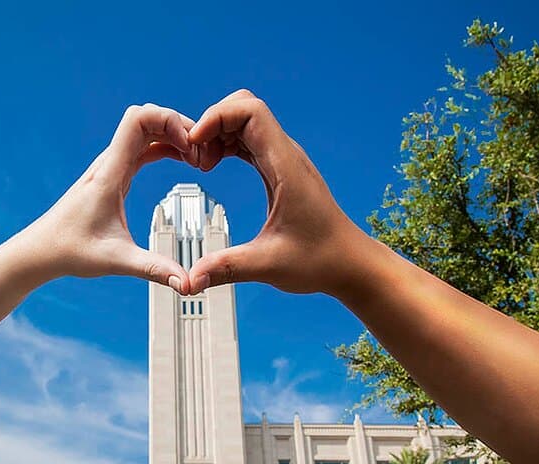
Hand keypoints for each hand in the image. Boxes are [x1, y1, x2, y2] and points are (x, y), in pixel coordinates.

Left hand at [32, 104, 194, 293]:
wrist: (41, 251)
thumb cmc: (71, 251)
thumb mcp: (117, 261)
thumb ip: (154, 270)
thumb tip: (188, 285)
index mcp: (109, 173)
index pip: (138, 120)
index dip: (168, 121)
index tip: (189, 146)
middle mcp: (109, 163)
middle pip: (146, 117)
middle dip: (178, 125)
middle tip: (202, 152)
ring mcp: (111, 167)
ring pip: (145, 130)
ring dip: (173, 134)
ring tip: (197, 158)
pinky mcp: (113, 176)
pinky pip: (143, 148)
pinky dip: (165, 146)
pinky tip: (182, 160)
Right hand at [185, 90, 363, 295]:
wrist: (349, 263)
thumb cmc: (319, 260)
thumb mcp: (268, 266)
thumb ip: (226, 269)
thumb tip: (188, 282)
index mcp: (285, 167)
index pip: (250, 111)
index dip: (217, 117)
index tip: (195, 145)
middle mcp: (286, 156)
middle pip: (244, 107)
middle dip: (212, 122)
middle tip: (196, 158)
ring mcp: (284, 160)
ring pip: (245, 121)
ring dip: (217, 134)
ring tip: (202, 166)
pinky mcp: (280, 170)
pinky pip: (249, 141)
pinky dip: (226, 145)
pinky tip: (214, 168)